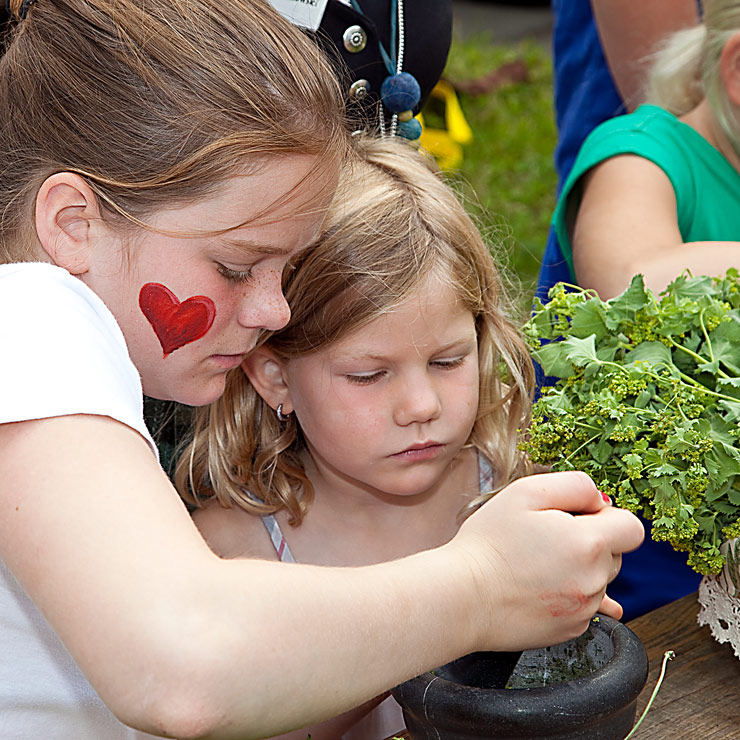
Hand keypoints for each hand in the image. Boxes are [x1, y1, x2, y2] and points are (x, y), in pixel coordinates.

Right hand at [449, 471, 643, 650]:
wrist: (463, 596)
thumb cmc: (489, 543)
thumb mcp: (525, 493)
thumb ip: (574, 486)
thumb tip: (600, 501)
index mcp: (589, 543)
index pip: (632, 527)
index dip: (605, 516)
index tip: (575, 517)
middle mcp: (594, 580)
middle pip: (615, 554)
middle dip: (590, 541)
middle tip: (547, 538)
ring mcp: (584, 609)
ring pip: (600, 580)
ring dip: (580, 568)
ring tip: (539, 563)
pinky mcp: (571, 630)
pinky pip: (586, 606)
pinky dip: (570, 594)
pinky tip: (541, 586)